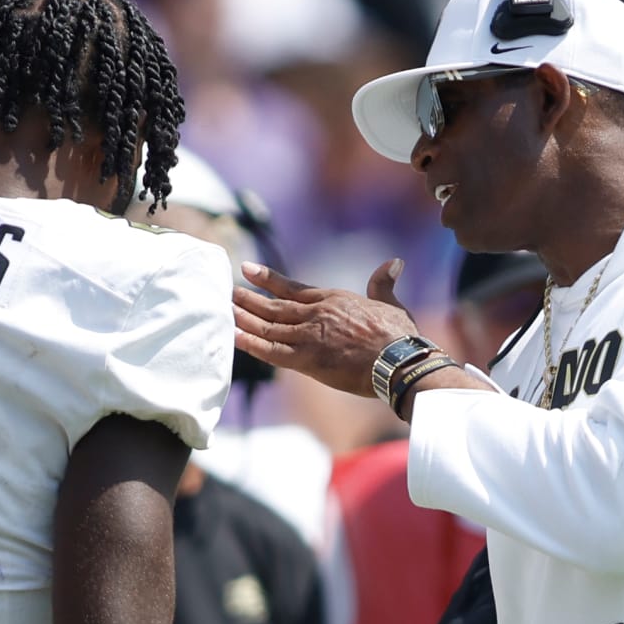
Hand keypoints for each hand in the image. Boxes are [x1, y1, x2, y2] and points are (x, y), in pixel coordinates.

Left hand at [233, 259, 418, 396]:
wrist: (398, 360)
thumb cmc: (399, 336)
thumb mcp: (391, 304)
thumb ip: (384, 283)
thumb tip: (394, 262)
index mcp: (332, 300)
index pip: (292, 287)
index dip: (268, 279)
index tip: (247, 270)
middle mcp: (316, 314)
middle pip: (274, 306)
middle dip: (248, 299)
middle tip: (227, 292)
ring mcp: (309, 336)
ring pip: (268, 326)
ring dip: (244, 318)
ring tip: (224, 310)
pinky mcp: (307, 360)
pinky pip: (271, 351)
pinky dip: (251, 344)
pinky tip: (234, 336)